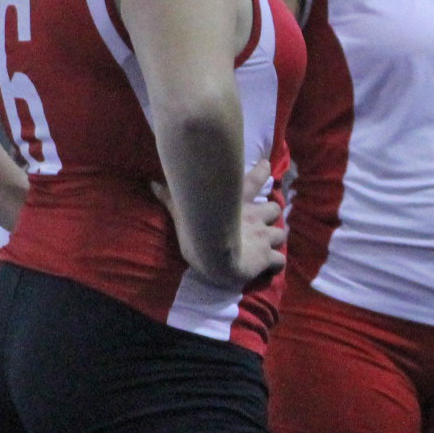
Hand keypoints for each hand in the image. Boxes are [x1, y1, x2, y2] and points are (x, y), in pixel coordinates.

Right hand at [149, 158, 284, 284]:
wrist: (213, 253)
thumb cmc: (196, 229)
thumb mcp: (181, 210)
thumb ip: (169, 197)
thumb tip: (152, 183)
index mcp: (238, 202)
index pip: (255, 179)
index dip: (262, 171)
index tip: (266, 166)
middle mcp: (255, 217)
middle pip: (275, 209)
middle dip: (271, 215)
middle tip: (264, 221)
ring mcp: (263, 237)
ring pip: (281, 234)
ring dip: (275, 238)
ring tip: (268, 245)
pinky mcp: (266, 257)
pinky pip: (279, 261)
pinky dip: (276, 264)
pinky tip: (271, 267)